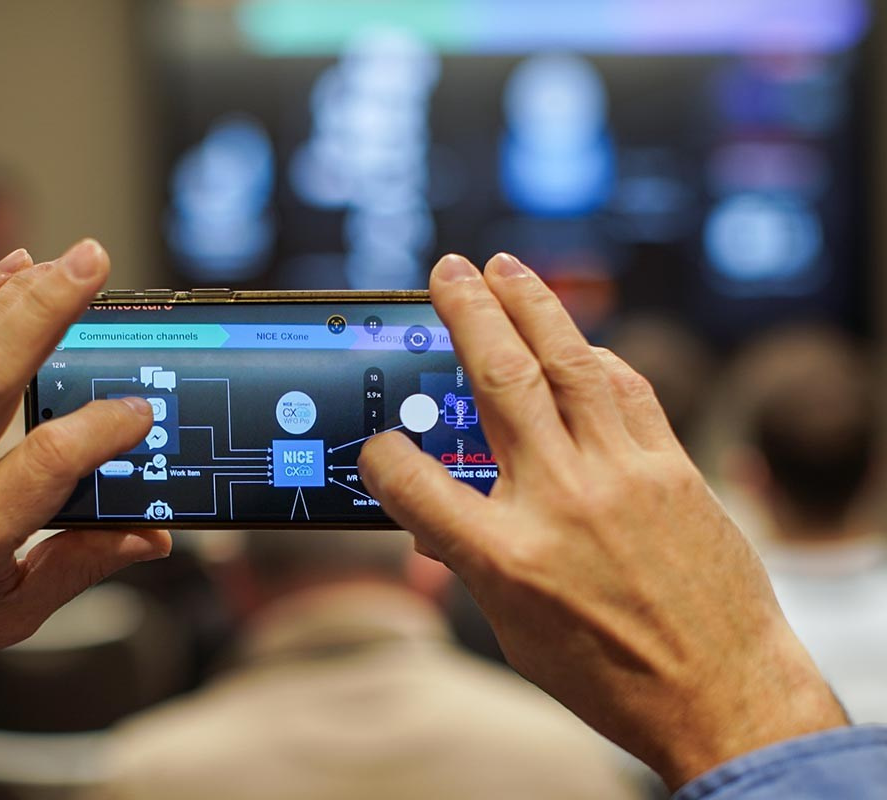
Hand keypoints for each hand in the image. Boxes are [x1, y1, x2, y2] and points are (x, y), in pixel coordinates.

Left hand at [0, 240, 169, 700]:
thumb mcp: (4, 616)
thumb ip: (81, 567)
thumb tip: (151, 537)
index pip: (48, 461)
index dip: (104, 428)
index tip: (141, 412)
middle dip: (47, 309)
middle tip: (93, 263)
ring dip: (12, 293)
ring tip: (63, 259)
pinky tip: (6, 270)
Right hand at [358, 253, 846, 787]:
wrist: (722, 696)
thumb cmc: (611, 676)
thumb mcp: (515, 630)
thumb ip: (472, 560)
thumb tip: (437, 518)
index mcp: (506, 558)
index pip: (414, 482)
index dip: (382, 456)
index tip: (379, 446)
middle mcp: (560, 504)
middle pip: (498, 383)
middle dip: (467, 314)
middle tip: (448, 270)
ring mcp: (622, 479)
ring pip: (568, 365)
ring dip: (533, 306)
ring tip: (506, 268)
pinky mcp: (674, 470)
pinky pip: (630, 391)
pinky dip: (597, 357)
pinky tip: (577, 341)